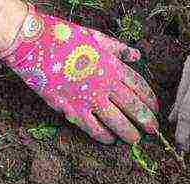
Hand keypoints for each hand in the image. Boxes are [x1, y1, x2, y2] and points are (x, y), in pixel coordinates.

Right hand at [0, 5, 158, 144]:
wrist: (33, 43)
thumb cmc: (64, 37)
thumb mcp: (95, 37)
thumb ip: (118, 49)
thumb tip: (137, 54)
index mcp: (112, 66)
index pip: (139, 87)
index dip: (150, 100)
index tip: (155, 109)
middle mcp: (105, 84)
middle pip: (133, 107)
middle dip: (146, 120)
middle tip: (153, 131)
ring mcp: (89, 98)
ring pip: (117, 121)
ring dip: (129, 132)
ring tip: (135, 140)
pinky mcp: (72, 109)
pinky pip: (93, 128)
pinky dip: (104, 136)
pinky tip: (110, 140)